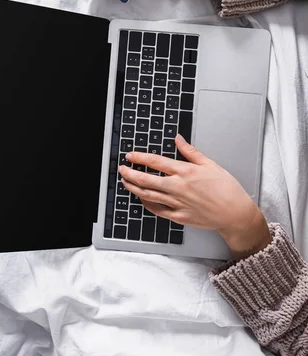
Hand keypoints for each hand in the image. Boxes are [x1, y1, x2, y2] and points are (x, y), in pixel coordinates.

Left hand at [119, 135, 271, 258]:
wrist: (235, 213)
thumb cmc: (226, 189)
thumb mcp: (210, 164)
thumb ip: (190, 151)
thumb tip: (177, 138)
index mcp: (185, 172)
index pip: (156, 162)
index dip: (139, 158)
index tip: (130, 156)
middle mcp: (178, 187)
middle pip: (146, 180)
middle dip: (130, 174)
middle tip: (122, 169)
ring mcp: (177, 204)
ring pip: (148, 195)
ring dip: (134, 188)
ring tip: (126, 182)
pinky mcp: (179, 217)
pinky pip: (157, 210)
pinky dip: (147, 204)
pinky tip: (142, 199)